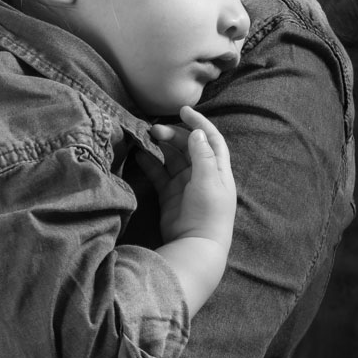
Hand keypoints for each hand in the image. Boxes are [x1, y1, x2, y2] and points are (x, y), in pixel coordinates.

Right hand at [138, 106, 235, 253]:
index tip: (183, 110)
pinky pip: (159, 173)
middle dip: (173, 134)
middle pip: (188, 146)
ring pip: (172, 157)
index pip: (211, 139)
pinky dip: (150, 163)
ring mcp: (185, 185)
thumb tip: (197, 131)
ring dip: (160, 146)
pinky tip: (139, 154)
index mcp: (217, 169)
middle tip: (155, 129)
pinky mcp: (170, 195)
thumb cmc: (207, 212)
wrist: (195, 246)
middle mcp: (202, 174)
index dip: (199, 123)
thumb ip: (202, 155)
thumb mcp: (208, 181)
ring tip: (146, 137)